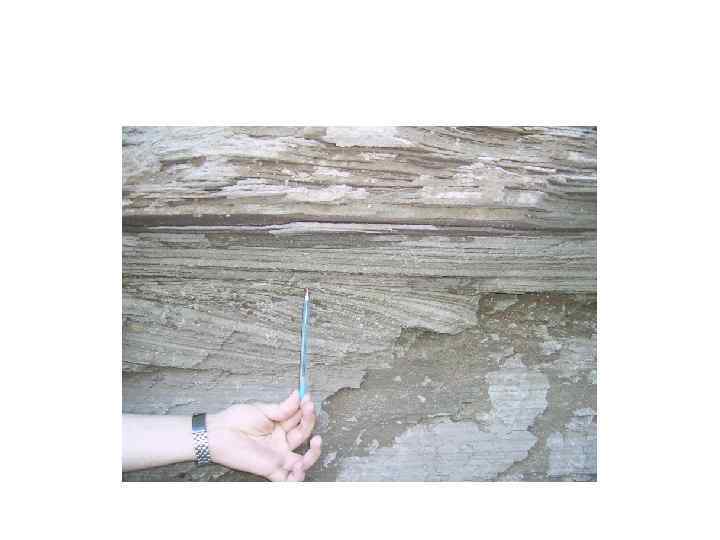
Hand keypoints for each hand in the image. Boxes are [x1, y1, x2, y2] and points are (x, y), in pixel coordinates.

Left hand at [206, 390, 321, 480]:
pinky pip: (288, 479)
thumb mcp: (261, 409)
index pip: (299, 419)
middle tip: (309, 410)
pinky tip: (300, 465)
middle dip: (310, 422)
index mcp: (279, 426)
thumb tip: (298, 395)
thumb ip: (282, 408)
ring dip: (313, 453)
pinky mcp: (270, 469)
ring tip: (316, 441)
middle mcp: (280, 442)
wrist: (219, 433)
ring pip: (302, 460)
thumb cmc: (235, 420)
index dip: (306, 410)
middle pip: (304, 435)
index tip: (307, 398)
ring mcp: (277, 456)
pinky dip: (298, 477)